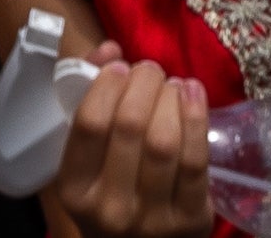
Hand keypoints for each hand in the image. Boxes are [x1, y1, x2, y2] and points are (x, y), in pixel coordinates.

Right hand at [48, 54, 212, 237]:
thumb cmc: (109, 193)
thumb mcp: (86, 158)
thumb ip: (89, 97)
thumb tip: (110, 49)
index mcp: (74, 190)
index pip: (89, 125)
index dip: (106, 85)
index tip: (119, 67)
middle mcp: (110, 209)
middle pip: (130, 126)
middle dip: (144, 83)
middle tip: (150, 70)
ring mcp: (153, 219)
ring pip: (164, 141)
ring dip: (171, 98)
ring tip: (172, 84)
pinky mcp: (191, 220)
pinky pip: (196, 161)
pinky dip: (196, 118)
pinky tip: (193, 94)